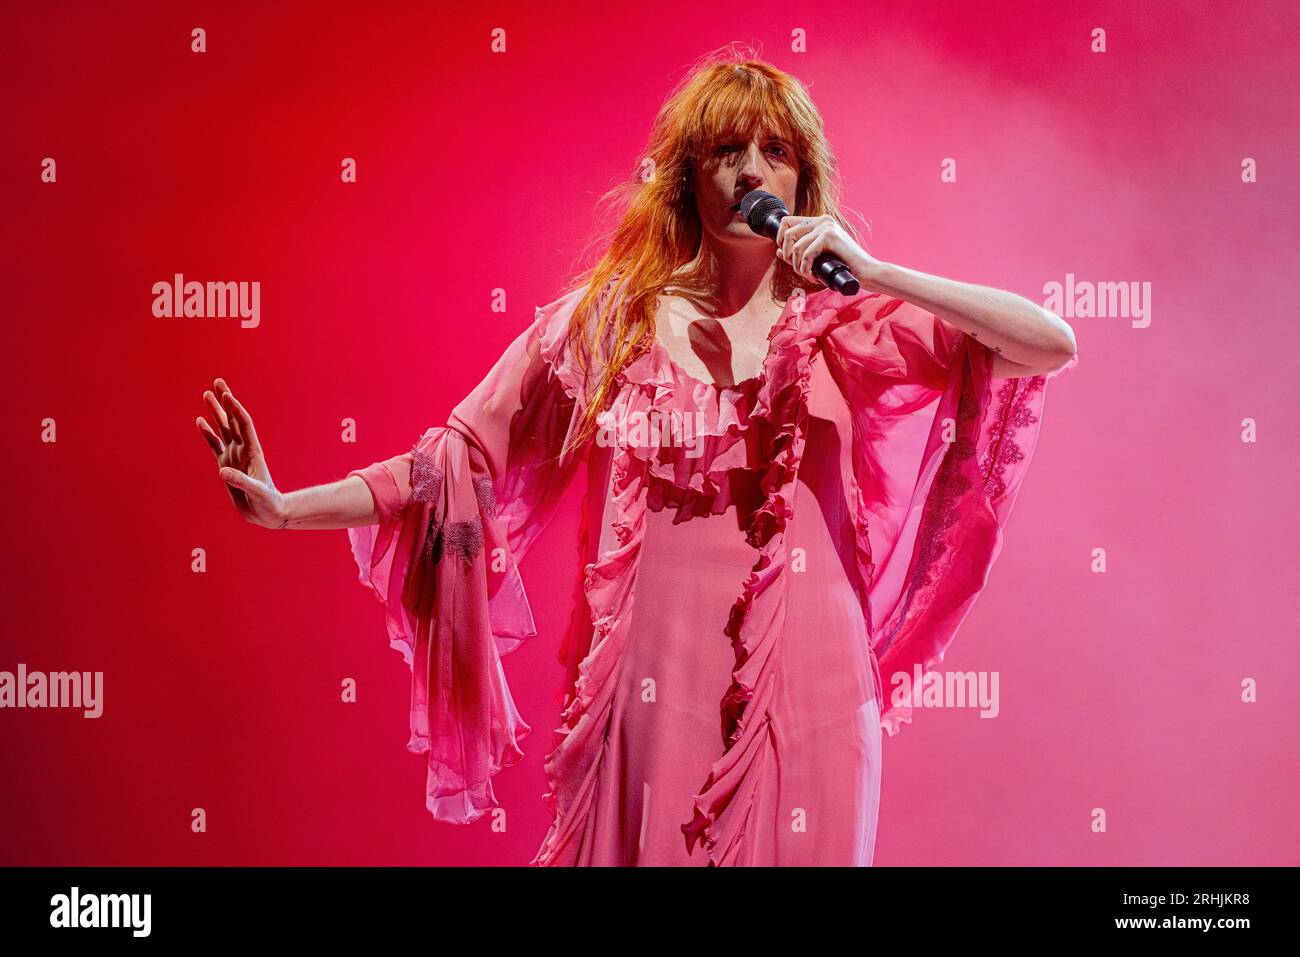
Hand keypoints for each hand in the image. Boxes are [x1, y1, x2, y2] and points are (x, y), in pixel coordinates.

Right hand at [196, 377, 286, 528]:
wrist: (268, 513)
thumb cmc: (268, 503)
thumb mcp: (257, 493)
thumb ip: (241, 482)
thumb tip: (222, 472)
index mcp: (253, 452)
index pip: (243, 424)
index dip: (235, 409)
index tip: (226, 394)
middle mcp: (243, 449)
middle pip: (232, 420)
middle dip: (225, 401)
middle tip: (217, 382)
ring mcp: (234, 456)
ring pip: (223, 428)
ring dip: (215, 412)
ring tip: (207, 395)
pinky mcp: (226, 465)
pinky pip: (215, 445)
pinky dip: (208, 433)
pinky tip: (200, 422)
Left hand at [774, 214, 880, 287]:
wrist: (866, 271)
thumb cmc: (844, 266)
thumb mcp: (817, 257)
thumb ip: (799, 252)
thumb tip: (777, 250)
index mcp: (820, 221)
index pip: (787, 222)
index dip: (780, 239)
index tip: (787, 256)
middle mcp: (822, 220)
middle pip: (787, 232)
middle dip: (787, 254)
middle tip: (799, 269)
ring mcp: (826, 226)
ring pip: (796, 246)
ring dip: (798, 266)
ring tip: (808, 275)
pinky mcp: (830, 236)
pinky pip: (806, 253)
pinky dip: (806, 268)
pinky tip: (813, 275)